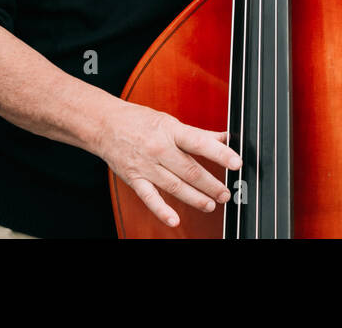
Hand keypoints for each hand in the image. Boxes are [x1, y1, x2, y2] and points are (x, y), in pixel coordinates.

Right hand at [97, 98, 240, 227]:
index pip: (200, 144)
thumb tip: (225, 137)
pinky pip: (149, 198)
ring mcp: (146, 166)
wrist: (105, 125)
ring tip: (211, 205)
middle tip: (226, 193)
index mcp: (171, 131)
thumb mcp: (171, 122)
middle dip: (211, 184)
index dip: (220, 154)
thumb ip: (199, 134)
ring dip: (195, 198)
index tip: (236, 163)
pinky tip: (174, 220)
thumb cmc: (139, 121)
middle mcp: (159, 149)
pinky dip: (162, 210)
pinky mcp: (135, 179)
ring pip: (175, 186)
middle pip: (190, 170)